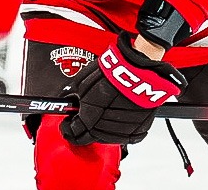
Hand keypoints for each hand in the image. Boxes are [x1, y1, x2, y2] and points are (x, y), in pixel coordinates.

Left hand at [60, 33, 185, 145]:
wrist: (139, 69)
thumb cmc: (113, 72)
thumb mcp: (83, 81)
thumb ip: (74, 96)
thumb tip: (68, 101)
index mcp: (89, 118)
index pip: (75, 133)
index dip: (69, 129)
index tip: (68, 124)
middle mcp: (105, 127)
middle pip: (91, 137)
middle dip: (84, 129)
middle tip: (83, 119)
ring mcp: (123, 130)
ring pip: (108, 138)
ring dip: (102, 130)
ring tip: (102, 116)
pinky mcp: (139, 128)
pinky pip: (127, 136)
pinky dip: (120, 130)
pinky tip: (117, 120)